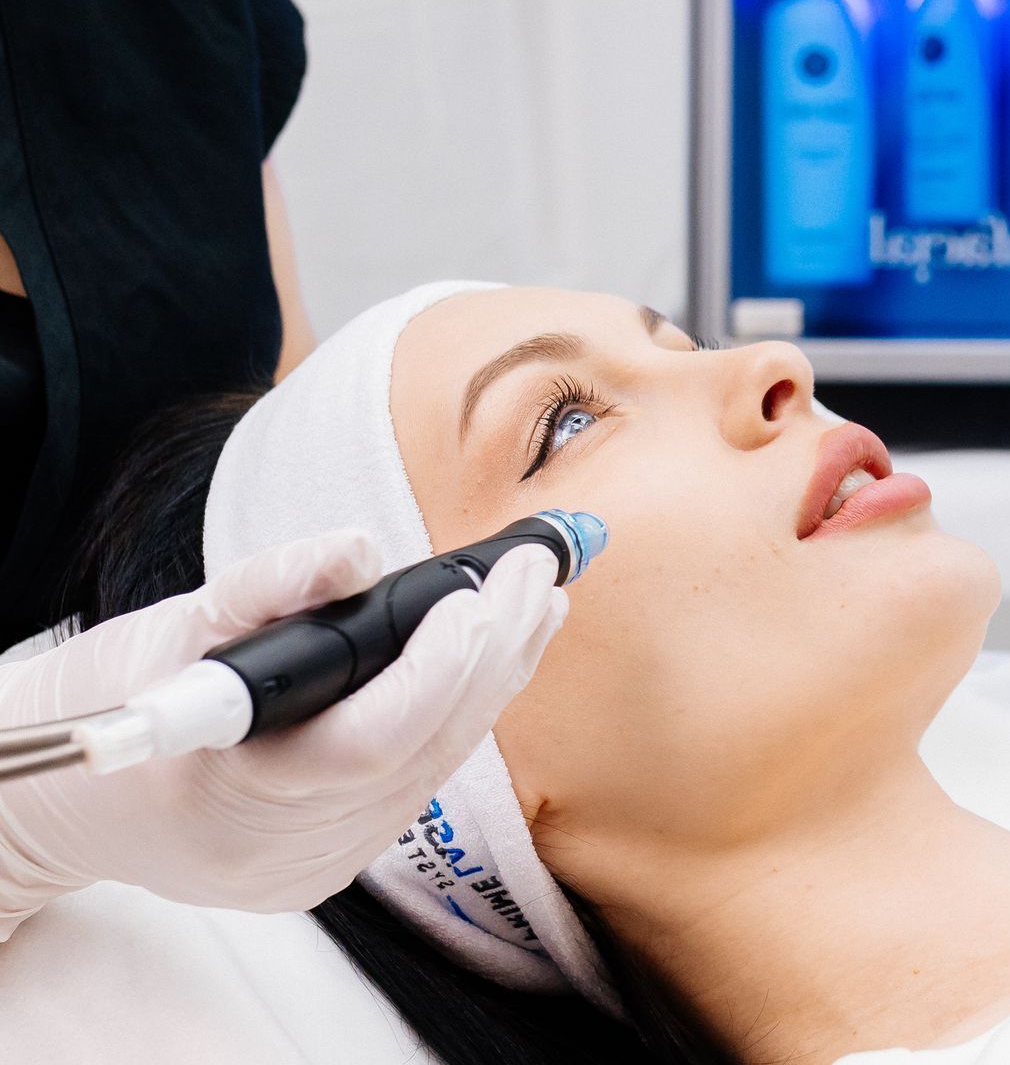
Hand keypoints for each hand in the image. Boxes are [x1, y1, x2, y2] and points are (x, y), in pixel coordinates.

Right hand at [0, 530, 564, 936]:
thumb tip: (359, 548)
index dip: (440, 668)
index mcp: (230, 788)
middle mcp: (280, 847)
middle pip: (426, 751)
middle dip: (496, 652)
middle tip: (542, 573)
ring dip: (494, 682)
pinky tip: (490, 663)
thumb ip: (267, 587)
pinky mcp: (325, 869)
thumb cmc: (106, 701)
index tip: (482, 594)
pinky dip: (458, 718)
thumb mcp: (168, 627)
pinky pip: (415, 787)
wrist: (60, 804)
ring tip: (539, 604)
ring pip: (434, 769)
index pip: (371, 740)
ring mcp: (308, 868)